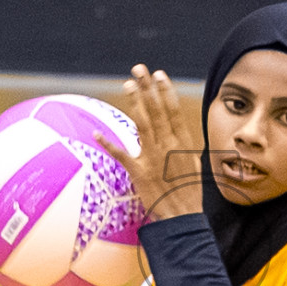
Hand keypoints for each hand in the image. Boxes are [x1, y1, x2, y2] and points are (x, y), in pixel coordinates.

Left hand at [96, 65, 203, 220]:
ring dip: (135, 103)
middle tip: (140, 69)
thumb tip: (176, 131)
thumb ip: (180, 145)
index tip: (159, 75)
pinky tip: (96, 133)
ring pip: (142, 124)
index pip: (173, 111)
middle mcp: (167, 145)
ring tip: (128, 84)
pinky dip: (107, 144)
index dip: (165, 91)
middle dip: (148, 88)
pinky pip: (121, 155)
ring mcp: (152, 157)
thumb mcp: (190, 163)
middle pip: (157, 111)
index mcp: (181, 143)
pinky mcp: (139, 171)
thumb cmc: (188, 191)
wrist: (183, 216)